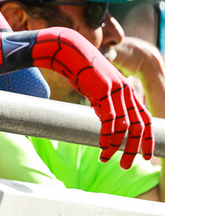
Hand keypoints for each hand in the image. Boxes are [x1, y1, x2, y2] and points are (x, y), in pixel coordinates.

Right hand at [33, 28, 154, 168]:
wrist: (68, 50)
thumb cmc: (79, 70)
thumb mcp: (96, 89)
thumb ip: (105, 104)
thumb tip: (106, 124)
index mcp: (127, 91)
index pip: (144, 119)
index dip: (147, 139)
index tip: (146, 157)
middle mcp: (126, 91)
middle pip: (138, 126)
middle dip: (134, 148)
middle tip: (125, 165)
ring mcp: (116, 90)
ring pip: (124, 126)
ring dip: (115, 146)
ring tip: (106, 158)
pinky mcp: (104, 91)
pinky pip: (110, 120)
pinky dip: (107, 136)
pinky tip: (101, 146)